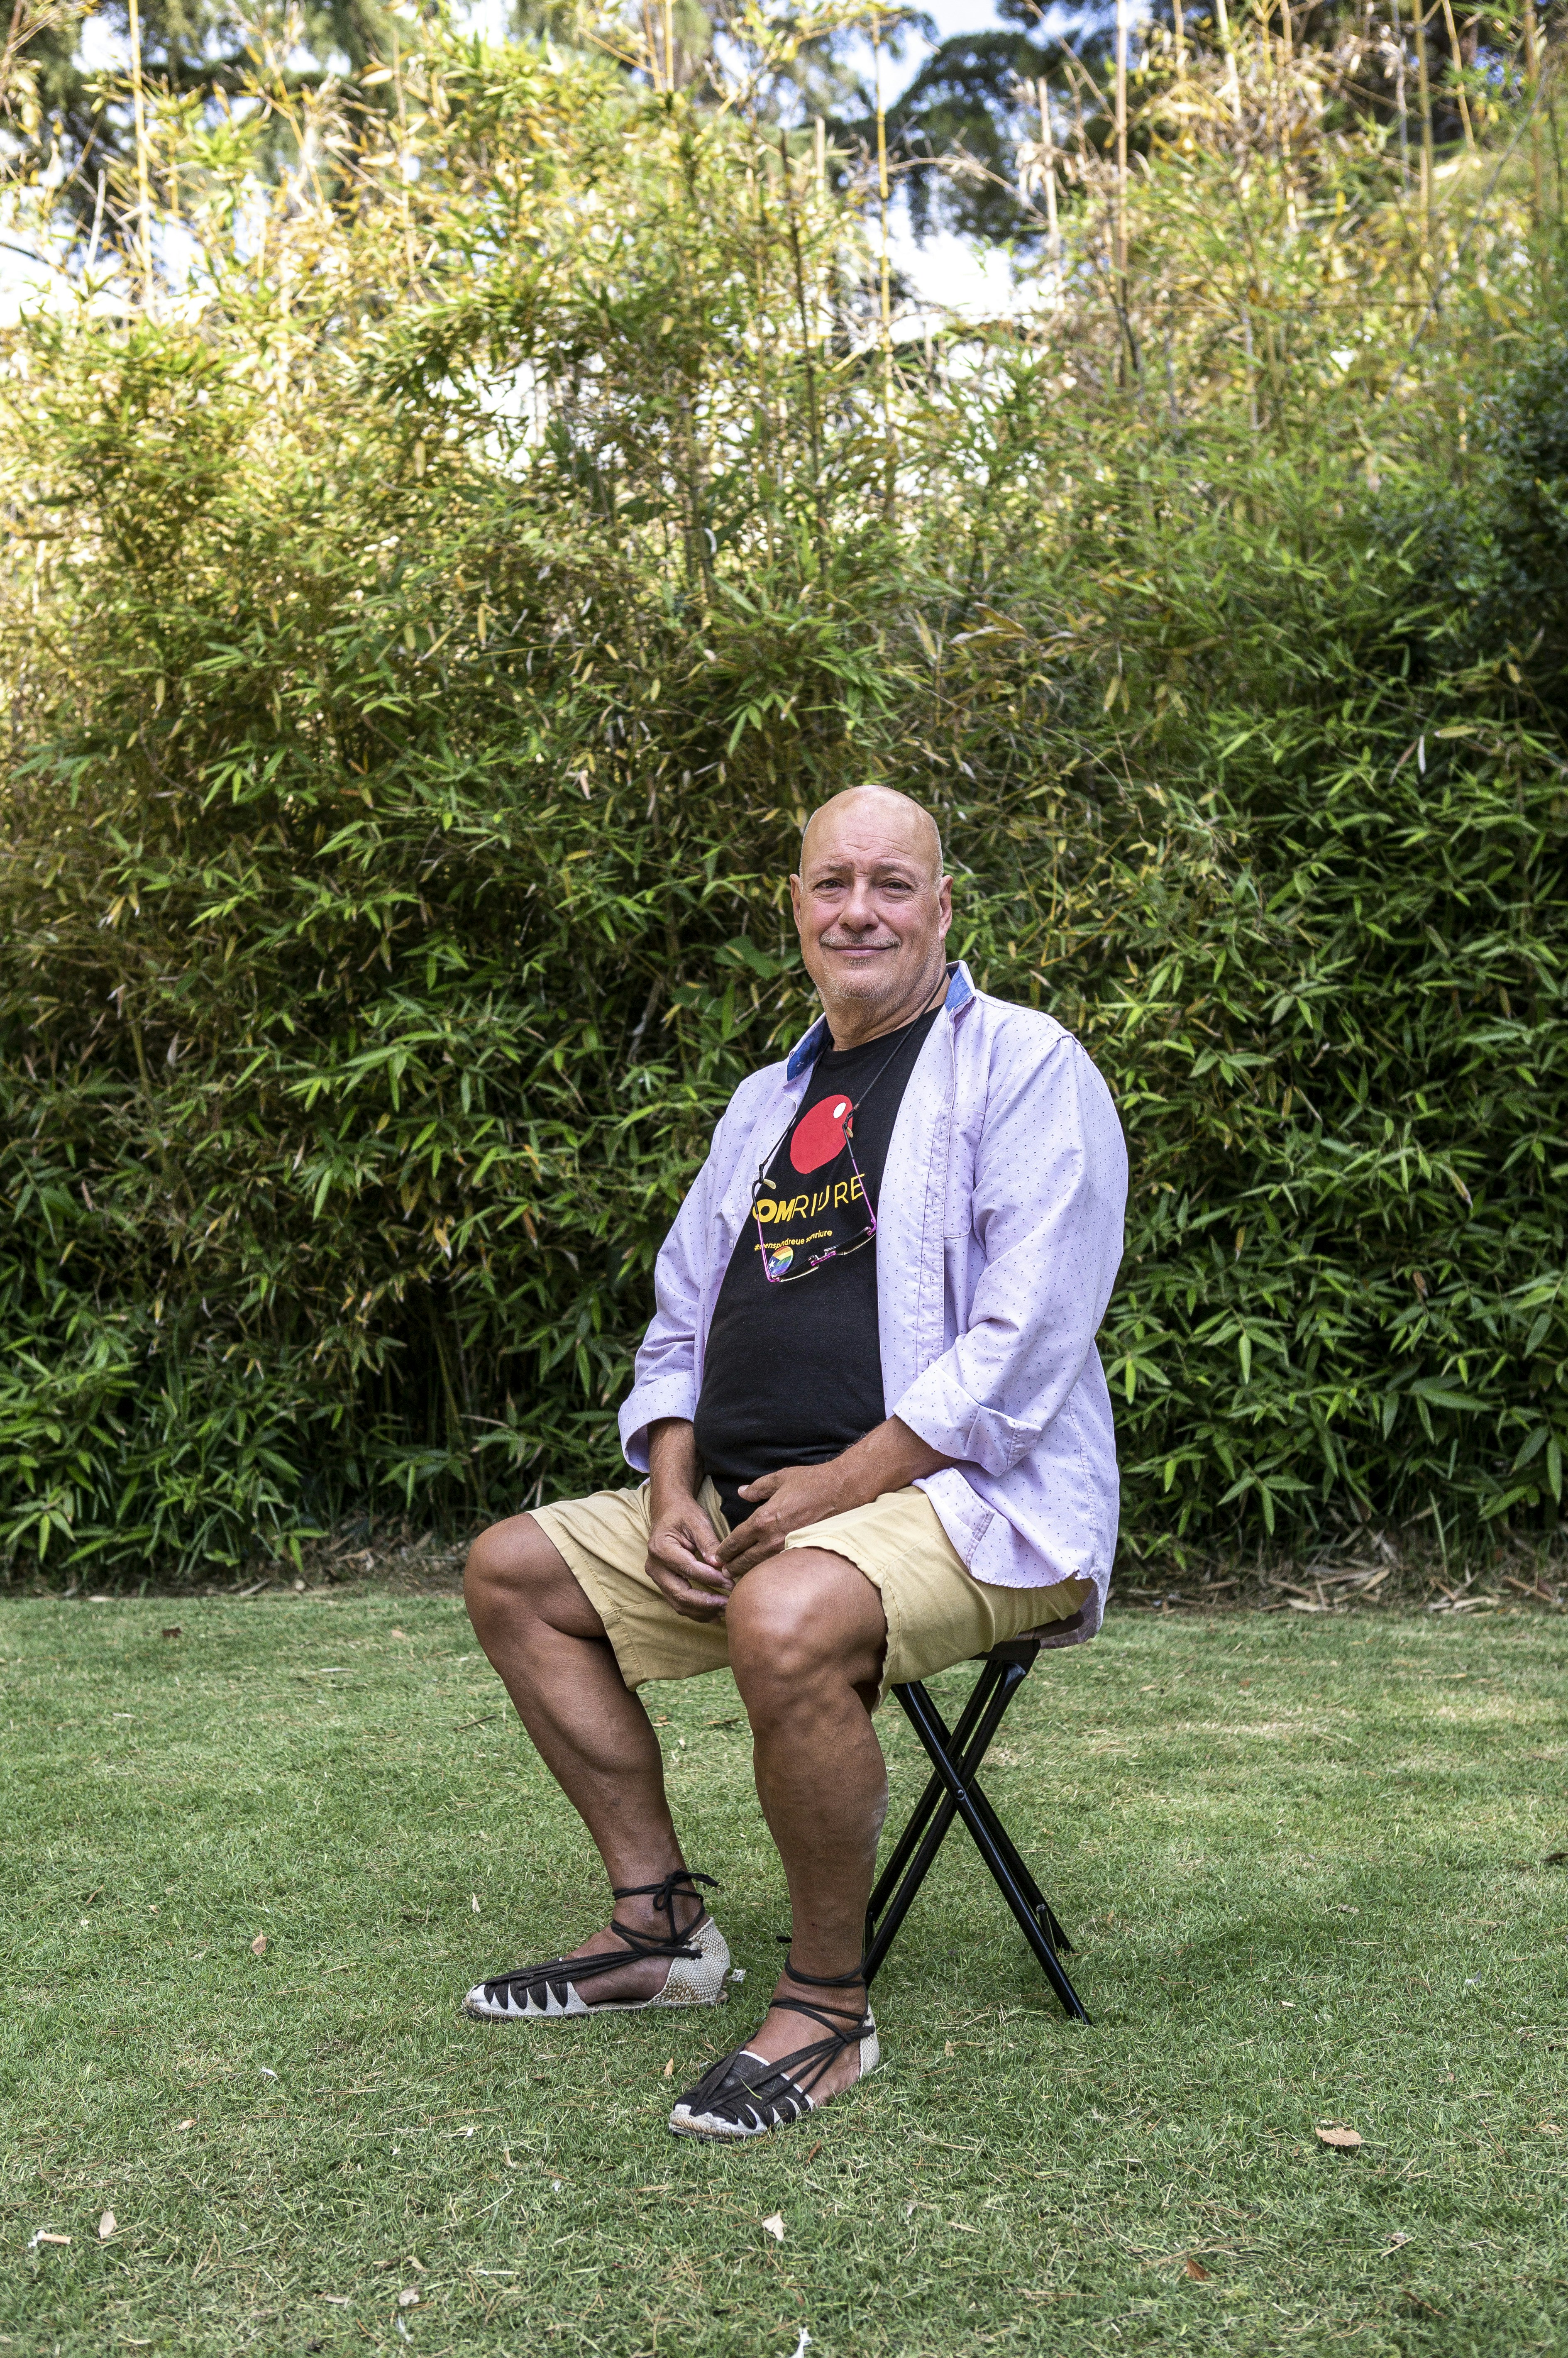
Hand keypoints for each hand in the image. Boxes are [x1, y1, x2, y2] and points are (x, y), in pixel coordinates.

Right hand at [644, 1489, 732, 1620]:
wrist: (668, 1512)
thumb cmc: (683, 1514)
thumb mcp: (698, 1521)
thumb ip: (709, 1543)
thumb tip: (720, 1566)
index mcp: (661, 1548)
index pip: (689, 1570)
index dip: (711, 1579)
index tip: (731, 1584)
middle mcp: (654, 1566)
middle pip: (681, 1594)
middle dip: (707, 1603)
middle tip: (729, 1604)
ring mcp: (656, 1577)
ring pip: (678, 1603)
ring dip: (702, 1611)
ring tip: (725, 1611)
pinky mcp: (663, 1583)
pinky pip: (678, 1603)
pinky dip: (696, 1611)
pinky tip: (714, 1614)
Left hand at [717, 1462, 852, 1578]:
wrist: (843, 1490)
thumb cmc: (812, 1482)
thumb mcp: (780, 1478)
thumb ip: (757, 1488)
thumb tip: (741, 1492)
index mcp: (763, 1519)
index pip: (736, 1540)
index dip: (725, 1550)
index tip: (717, 1556)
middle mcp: (773, 1538)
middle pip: (746, 1559)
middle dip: (732, 1567)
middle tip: (723, 1573)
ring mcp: (788, 1548)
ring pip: (762, 1567)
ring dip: (749, 1573)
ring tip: (739, 1577)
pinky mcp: (802, 1553)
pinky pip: (781, 1566)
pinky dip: (770, 1571)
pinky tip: (767, 1575)